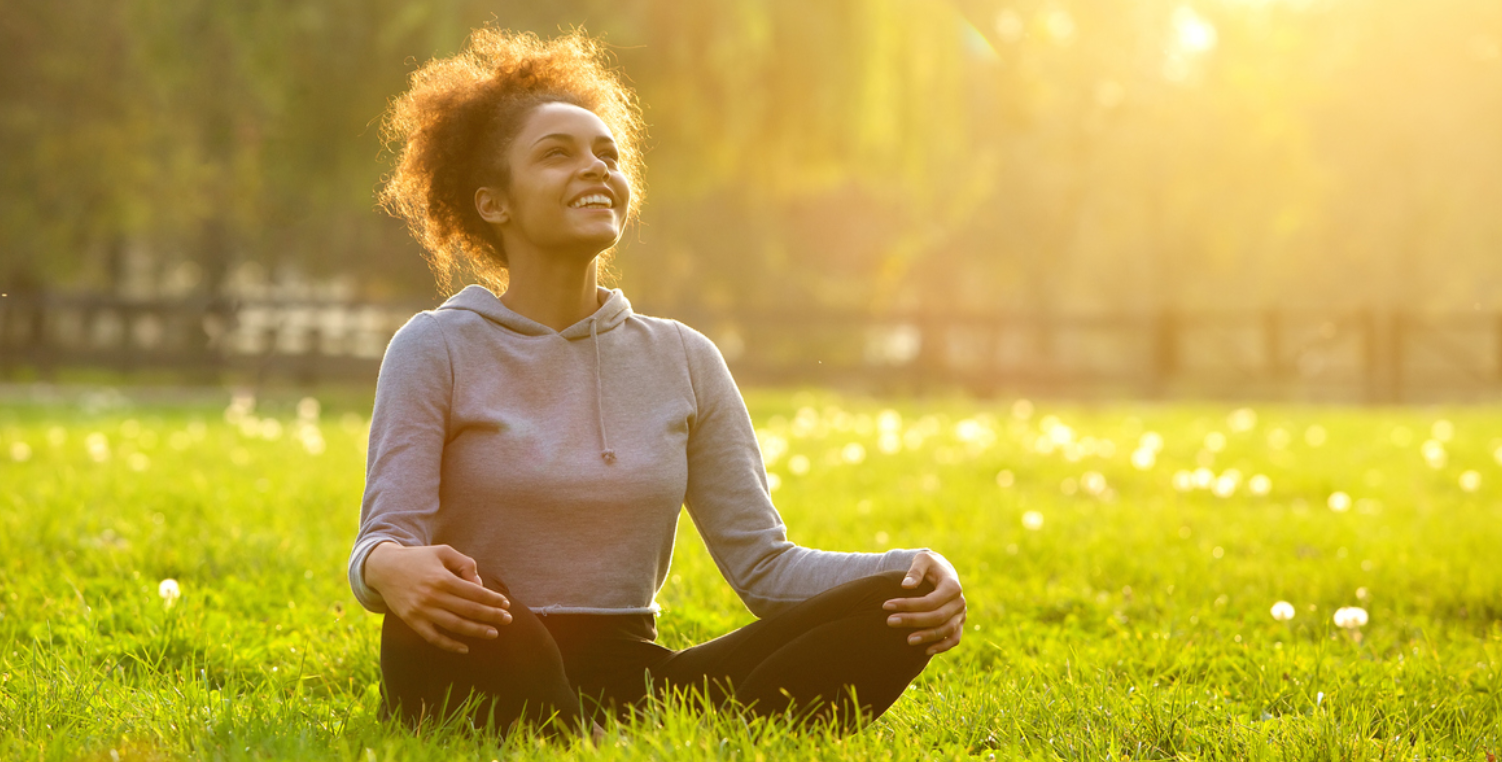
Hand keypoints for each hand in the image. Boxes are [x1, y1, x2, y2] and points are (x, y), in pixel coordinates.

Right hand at [364, 542, 512, 653]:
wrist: (384, 569)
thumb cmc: (419, 558)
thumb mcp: (443, 552)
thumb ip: (464, 564)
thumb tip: (479, 585)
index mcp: (442, 578)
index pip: (474, 593)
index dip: (492, 599)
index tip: (505, 604)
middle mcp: (433, 596)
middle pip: (468, 610)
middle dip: (491, 616)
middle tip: (508, 620)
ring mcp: (421, 611)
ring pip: (454, 625)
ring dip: (476, 631)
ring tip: (493, 633)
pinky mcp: (412, 621)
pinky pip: (433, 637)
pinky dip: (449, 645)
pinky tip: (465, 648)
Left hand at [883, 550, 965, 655]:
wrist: (942, 572)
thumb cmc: (929, 565)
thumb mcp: (922, 560)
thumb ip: (915, 570)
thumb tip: (906, 585)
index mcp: (952, 585)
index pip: (930, 600)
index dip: (908, 604)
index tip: (886, 605)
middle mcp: (959, 602)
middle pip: (937, 616)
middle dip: (913, 620)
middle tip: (890, 621)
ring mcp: (961, 615)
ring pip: (946, 630)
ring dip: (927, 637)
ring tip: (907, 640)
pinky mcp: (959, 624)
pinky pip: (954, 639)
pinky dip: (942, 646)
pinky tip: (926, 651)